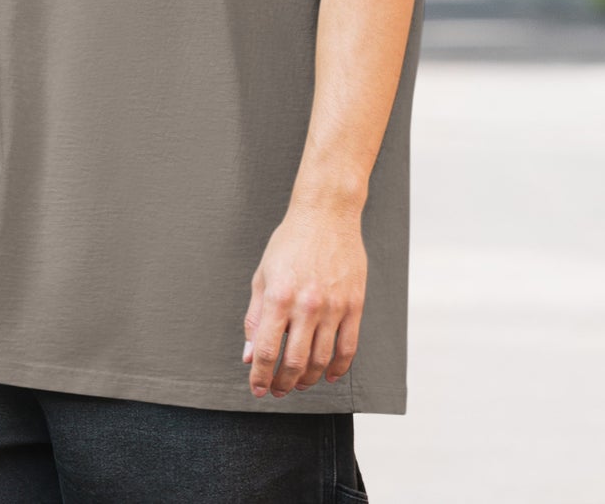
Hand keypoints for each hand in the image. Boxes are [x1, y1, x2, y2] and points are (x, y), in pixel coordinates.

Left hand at [243, 203, 365, 397]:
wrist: (326, 214)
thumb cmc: (290, 242)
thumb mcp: (262, 275)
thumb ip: (255, 317)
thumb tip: (249, 354)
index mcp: (279, 297)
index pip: (266, 351)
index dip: (259, 376)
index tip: (257, 388)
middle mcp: (306, 305)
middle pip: (294, 363)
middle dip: (282, 384)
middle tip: (276, 391)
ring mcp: (333, 307)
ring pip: (321, 361)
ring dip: (307, 380)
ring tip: (298, 383)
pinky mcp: (354, 305)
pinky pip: (348, 348)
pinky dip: (338, 368)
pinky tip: (328, 375)